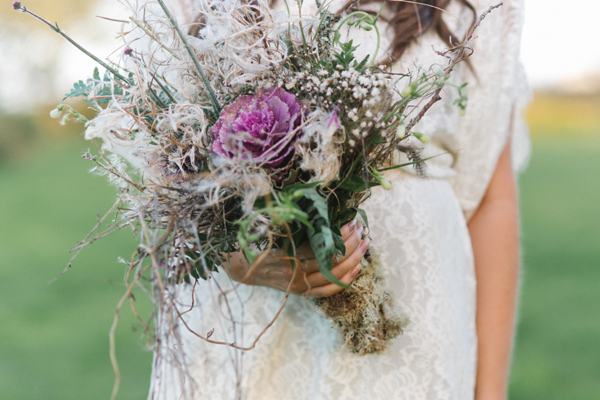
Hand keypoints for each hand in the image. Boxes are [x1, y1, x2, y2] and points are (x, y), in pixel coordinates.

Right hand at [225, 221, 368, 296]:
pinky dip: (343, 281)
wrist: (243, 268)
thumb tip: (321, 212)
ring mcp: (298, 285)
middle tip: (361, 230)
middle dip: (349, 245)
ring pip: (332, 275)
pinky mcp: (302, 292)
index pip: (320, 247)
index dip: (339, 236)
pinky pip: (326, 290)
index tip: (350, 222)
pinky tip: (357, 269)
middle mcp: (294, 273)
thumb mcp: (272, 230)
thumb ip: (293, 225)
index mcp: (286, 255)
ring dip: (352, 260)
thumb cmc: (257, 244)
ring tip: (365, 244)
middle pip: (329, 261)